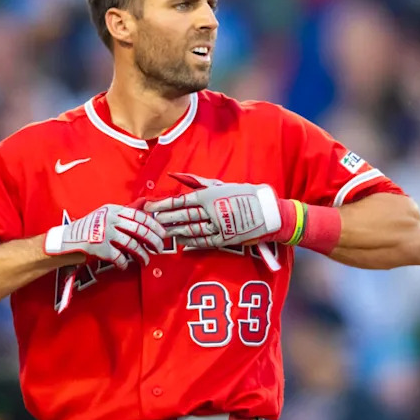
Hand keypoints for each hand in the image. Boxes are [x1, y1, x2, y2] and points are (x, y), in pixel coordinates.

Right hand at [44, 202, 164, 269]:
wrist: (65, 240)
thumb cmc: (87, 229)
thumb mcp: (104, 215)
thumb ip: (122, 215)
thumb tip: (145, 210)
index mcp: (113, 209)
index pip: (139, 215)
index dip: (153, 224)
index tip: (162, 232)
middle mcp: (110, 219)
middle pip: (140, 229)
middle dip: (153, 240)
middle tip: (159, 248)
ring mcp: (105, 232)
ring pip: (132, 244)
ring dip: (142, 255)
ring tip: (145, 261)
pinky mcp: (100, 247)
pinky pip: (119, 257)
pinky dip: (124, 264)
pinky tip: (124, 266)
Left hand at [145, 173, 281, 247]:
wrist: (268, 211)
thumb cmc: (244, 193)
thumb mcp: (221, 185)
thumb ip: (197, 182)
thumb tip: (176, 176)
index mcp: (210, 195)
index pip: (181, 201)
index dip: (164, 205)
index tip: (151, 207)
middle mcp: (212, 210)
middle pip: (183, 217)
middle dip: (165, 219)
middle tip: (152, 222)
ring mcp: (218, 226)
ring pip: (192, 230)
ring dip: (175, 232)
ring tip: (163, 233)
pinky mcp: (225, 239)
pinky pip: (205, 242)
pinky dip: (192, 243)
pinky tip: (181, 243)